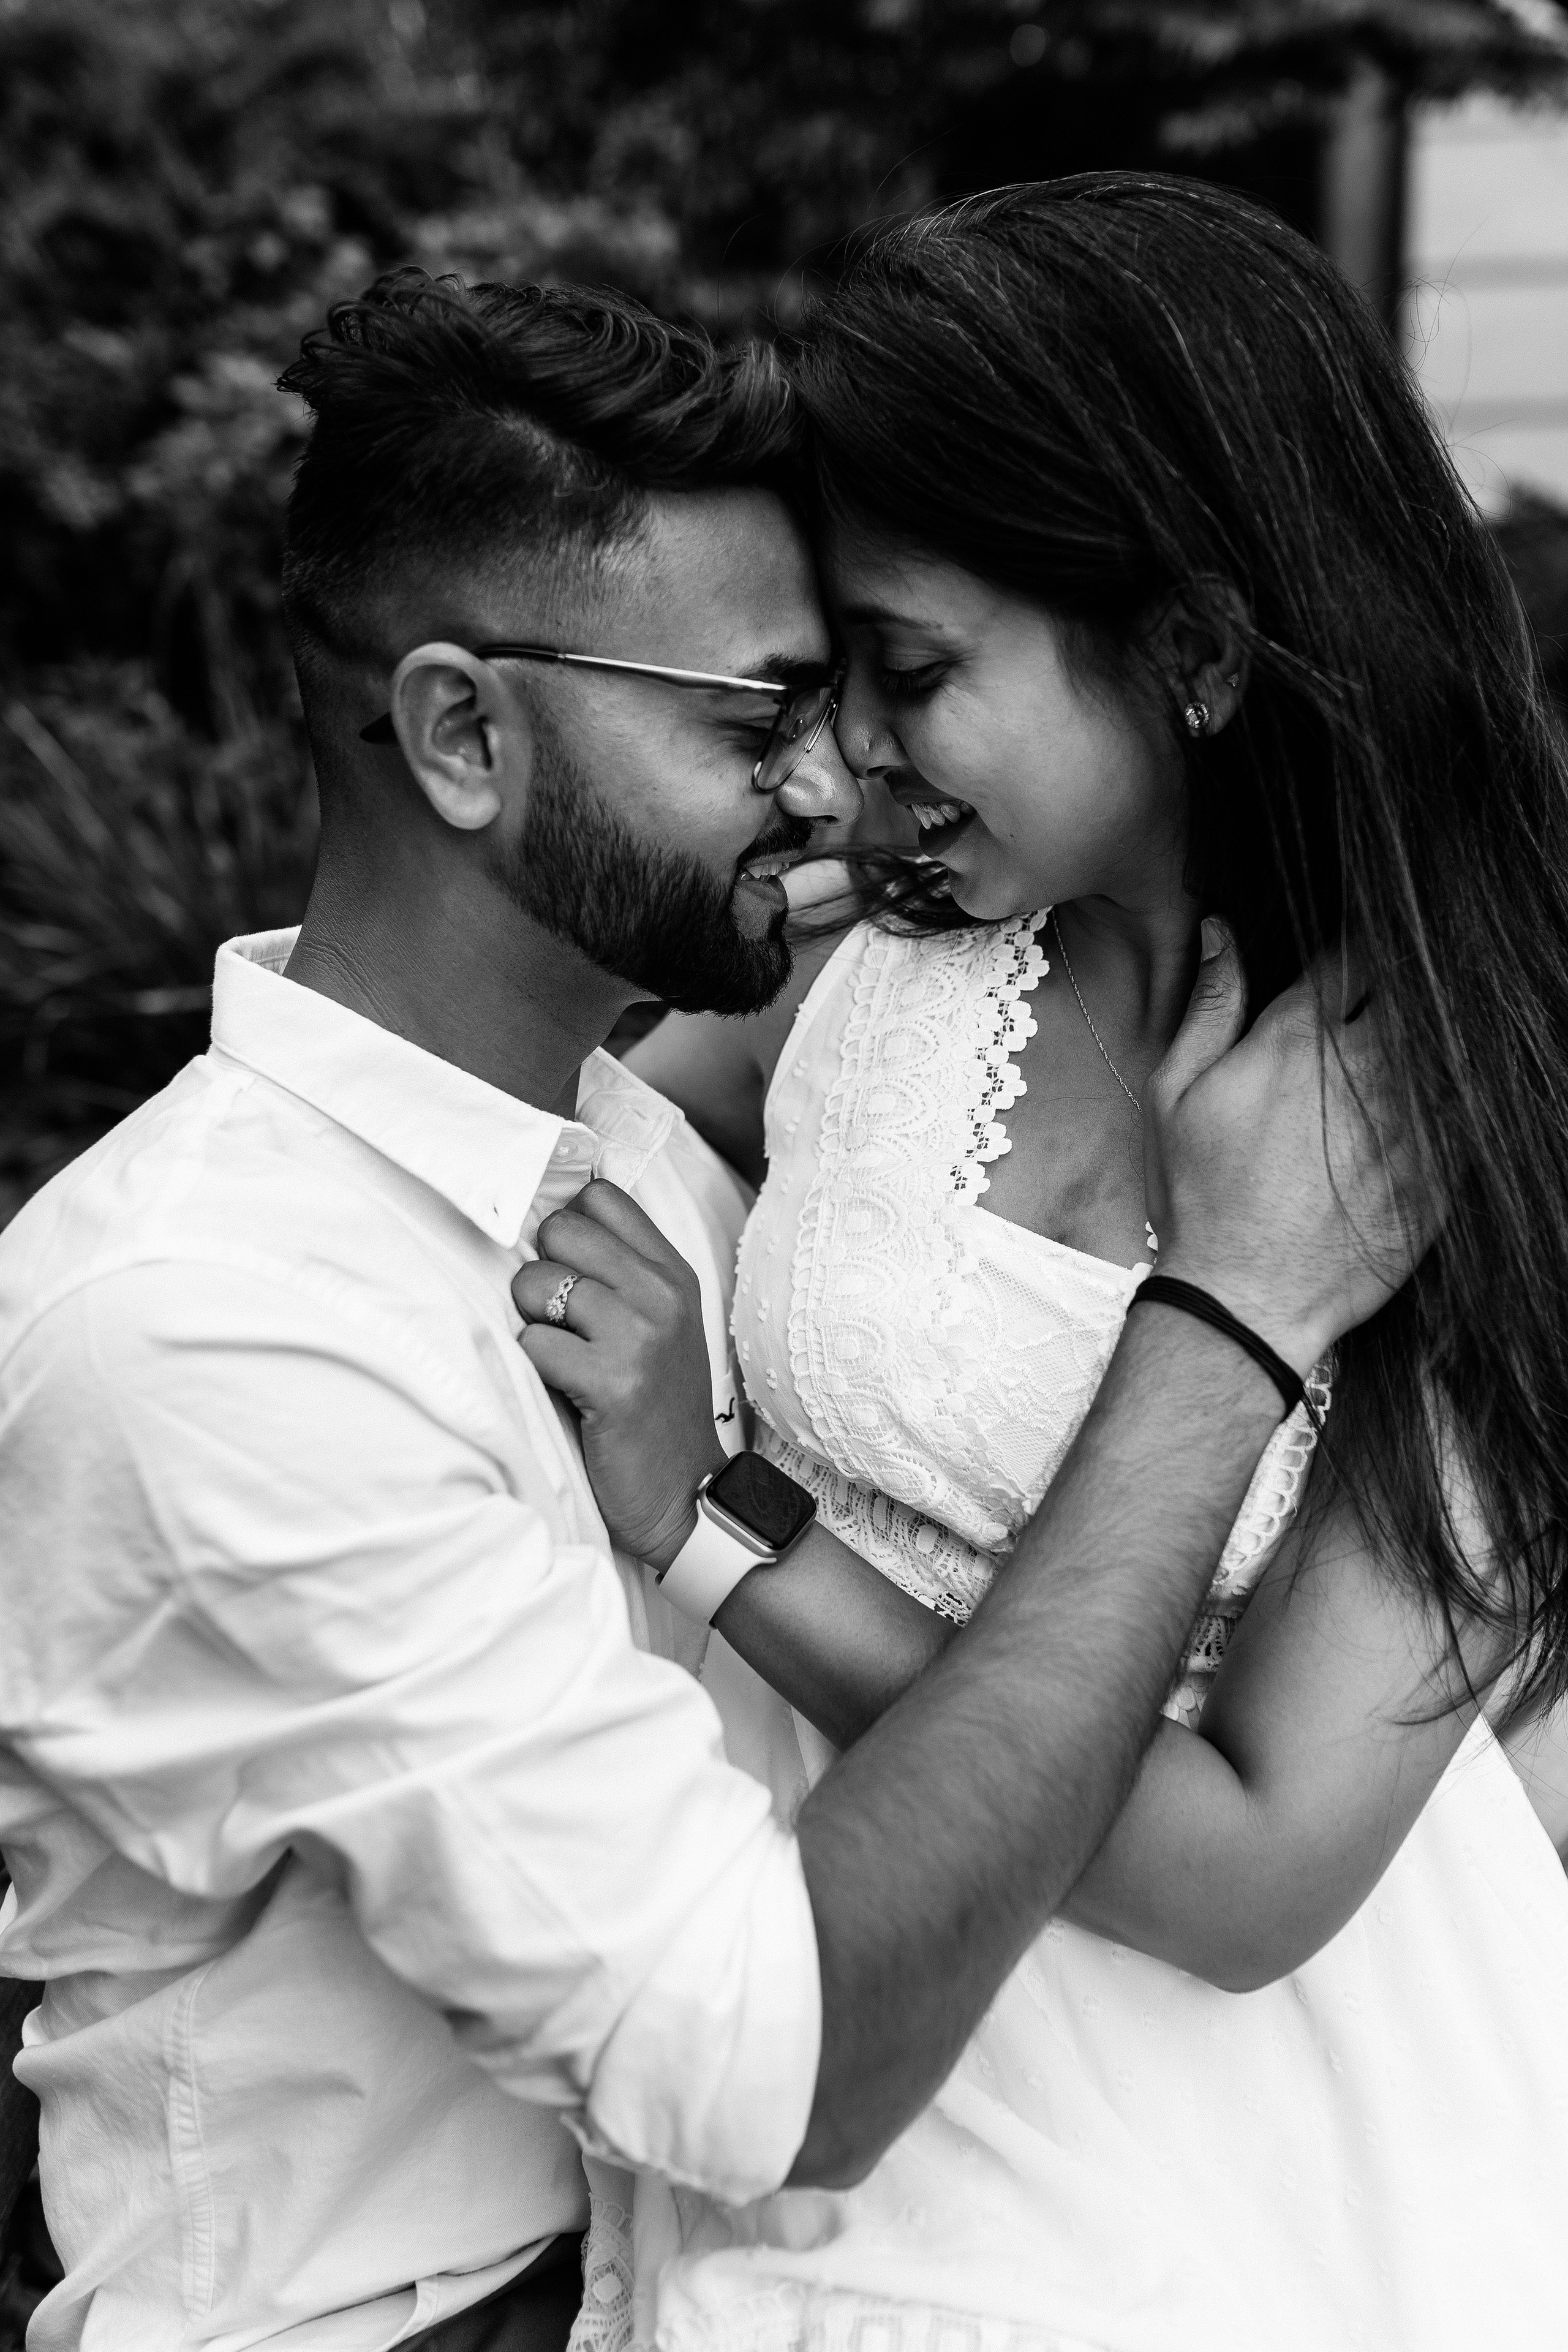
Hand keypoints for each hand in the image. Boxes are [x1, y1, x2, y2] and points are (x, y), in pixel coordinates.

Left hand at [511, 1181, 726, 1569]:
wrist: (684, 1491)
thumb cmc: (656, 1404)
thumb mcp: (659, 1323)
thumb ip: (619, 1269)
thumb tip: (547, 1219)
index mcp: (673, 1272)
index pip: (600, 1197)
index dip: (566, 1224)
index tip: (566, 1263)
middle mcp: (661, 1294)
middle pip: (559, 1230)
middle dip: (541, 1272)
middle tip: (558, 1319)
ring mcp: (640, 1337)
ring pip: (536, 1284)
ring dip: (530, 1321)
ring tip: (561, 1355)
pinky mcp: (612, 1383)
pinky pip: (532, 1343)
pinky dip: (533, 1366)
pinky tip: (563, 1388)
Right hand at [1144, 920, 1438, 1372]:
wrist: (1245, 1300)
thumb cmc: (1200, 1199)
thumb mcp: (1174, 1094)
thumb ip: (1209, 1006)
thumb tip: (1221, 932)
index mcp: (1298, 1041)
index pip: (1352, 957)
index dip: (1357, 951)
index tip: (1356, 958)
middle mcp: (1365, 1072)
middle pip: (1409, 995)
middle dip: (1401, 991)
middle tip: (1386, 1009)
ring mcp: (1411, 1123)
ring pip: (1445, 1048)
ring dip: (1430, 1043)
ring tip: (1405, 1065)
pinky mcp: (1440, 1173)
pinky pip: (1466, 1114)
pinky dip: (1454, 1103)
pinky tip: (1426, 1115)